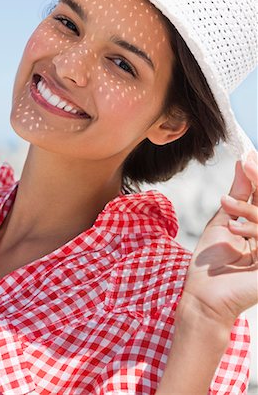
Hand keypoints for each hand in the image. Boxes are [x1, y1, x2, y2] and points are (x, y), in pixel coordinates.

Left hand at [180, 151, 257, 327]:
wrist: (202, 296)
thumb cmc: (209, 264)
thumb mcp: (222, 222)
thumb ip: (238, 195)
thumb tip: (243, 164)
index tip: (248, 159)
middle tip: (248, 164)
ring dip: (250, 209)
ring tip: (226, 204)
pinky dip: (253, 230)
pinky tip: (234, 227)